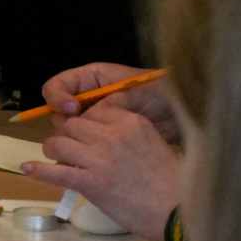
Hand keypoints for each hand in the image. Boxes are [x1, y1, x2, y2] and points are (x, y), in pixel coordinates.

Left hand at [22, 102, 181, 240]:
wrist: (176, 211)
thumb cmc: (170, 181)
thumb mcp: (153, 143)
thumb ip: (126, 134)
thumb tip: (100, 137)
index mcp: (130, 121)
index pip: (93, 111)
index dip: (83, 123)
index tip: (83, 134)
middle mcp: (111, 135)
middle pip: (72, 125)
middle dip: (67, 136)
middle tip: (68, 149)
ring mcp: (99, 158)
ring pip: (60, 143)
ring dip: (54, 151)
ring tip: (56, 158)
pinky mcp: (90, 182)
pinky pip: (56, 172)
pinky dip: (39, 170)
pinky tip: (28, 168)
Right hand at [40, 61, 179, 142]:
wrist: (183, 117)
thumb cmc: (160, 95)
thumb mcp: (133, 95)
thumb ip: (106, 104)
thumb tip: (83, 117)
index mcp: (91, 80)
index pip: (58, 86)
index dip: (58, 97)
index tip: (73, 109)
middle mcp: (87, 100)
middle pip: (57, 112)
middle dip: (66, 122)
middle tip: (80, 133)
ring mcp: (93, 122)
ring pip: (68, 132)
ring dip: (74, 140)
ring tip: (89, 149)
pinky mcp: (100, 141)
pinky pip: (81, 148)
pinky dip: (81, 154)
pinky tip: (90, 161)